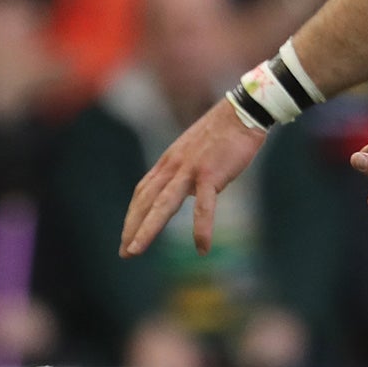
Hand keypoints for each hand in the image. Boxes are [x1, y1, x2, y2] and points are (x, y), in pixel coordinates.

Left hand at [121, 101, 266, 256]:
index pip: (143, 192)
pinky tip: (202, 248)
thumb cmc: (221, 135)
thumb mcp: (194, 155)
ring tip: (136, 251)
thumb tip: (189, 195)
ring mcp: (190, 170)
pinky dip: (202, 229)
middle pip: (145, 201)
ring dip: (147, 229)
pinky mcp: (211, 175)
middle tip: (124, 253)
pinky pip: (204, 206)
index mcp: (168, 163)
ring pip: (163, 204)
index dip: (133, 215)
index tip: (126, 236)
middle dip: (132, 227)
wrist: (242, 113)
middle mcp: (173, 167)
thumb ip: (186, 174)